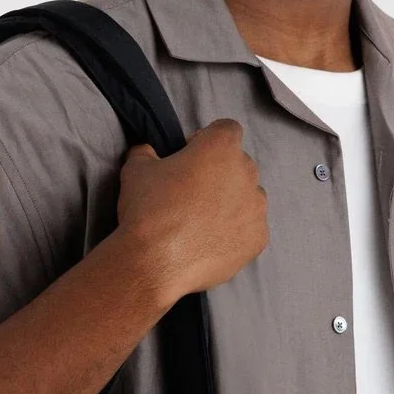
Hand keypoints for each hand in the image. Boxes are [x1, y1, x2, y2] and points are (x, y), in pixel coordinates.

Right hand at [115, 118, 268, 303]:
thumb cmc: (147, 210)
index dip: (206, 140)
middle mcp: (247, 172)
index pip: (226, 129)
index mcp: (222, 146)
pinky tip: (211, 242)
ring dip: (231, 203)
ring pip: (249, 197)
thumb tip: (147, 152)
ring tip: (202, 221)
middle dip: (220, 173)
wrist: (155, 264)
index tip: (189, 157)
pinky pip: (250, 229)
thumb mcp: (136, 169)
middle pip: (239, 164)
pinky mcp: (258, 239)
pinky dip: (235, 232)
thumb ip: (147, 153)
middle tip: (192, 194)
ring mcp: (256, 208)